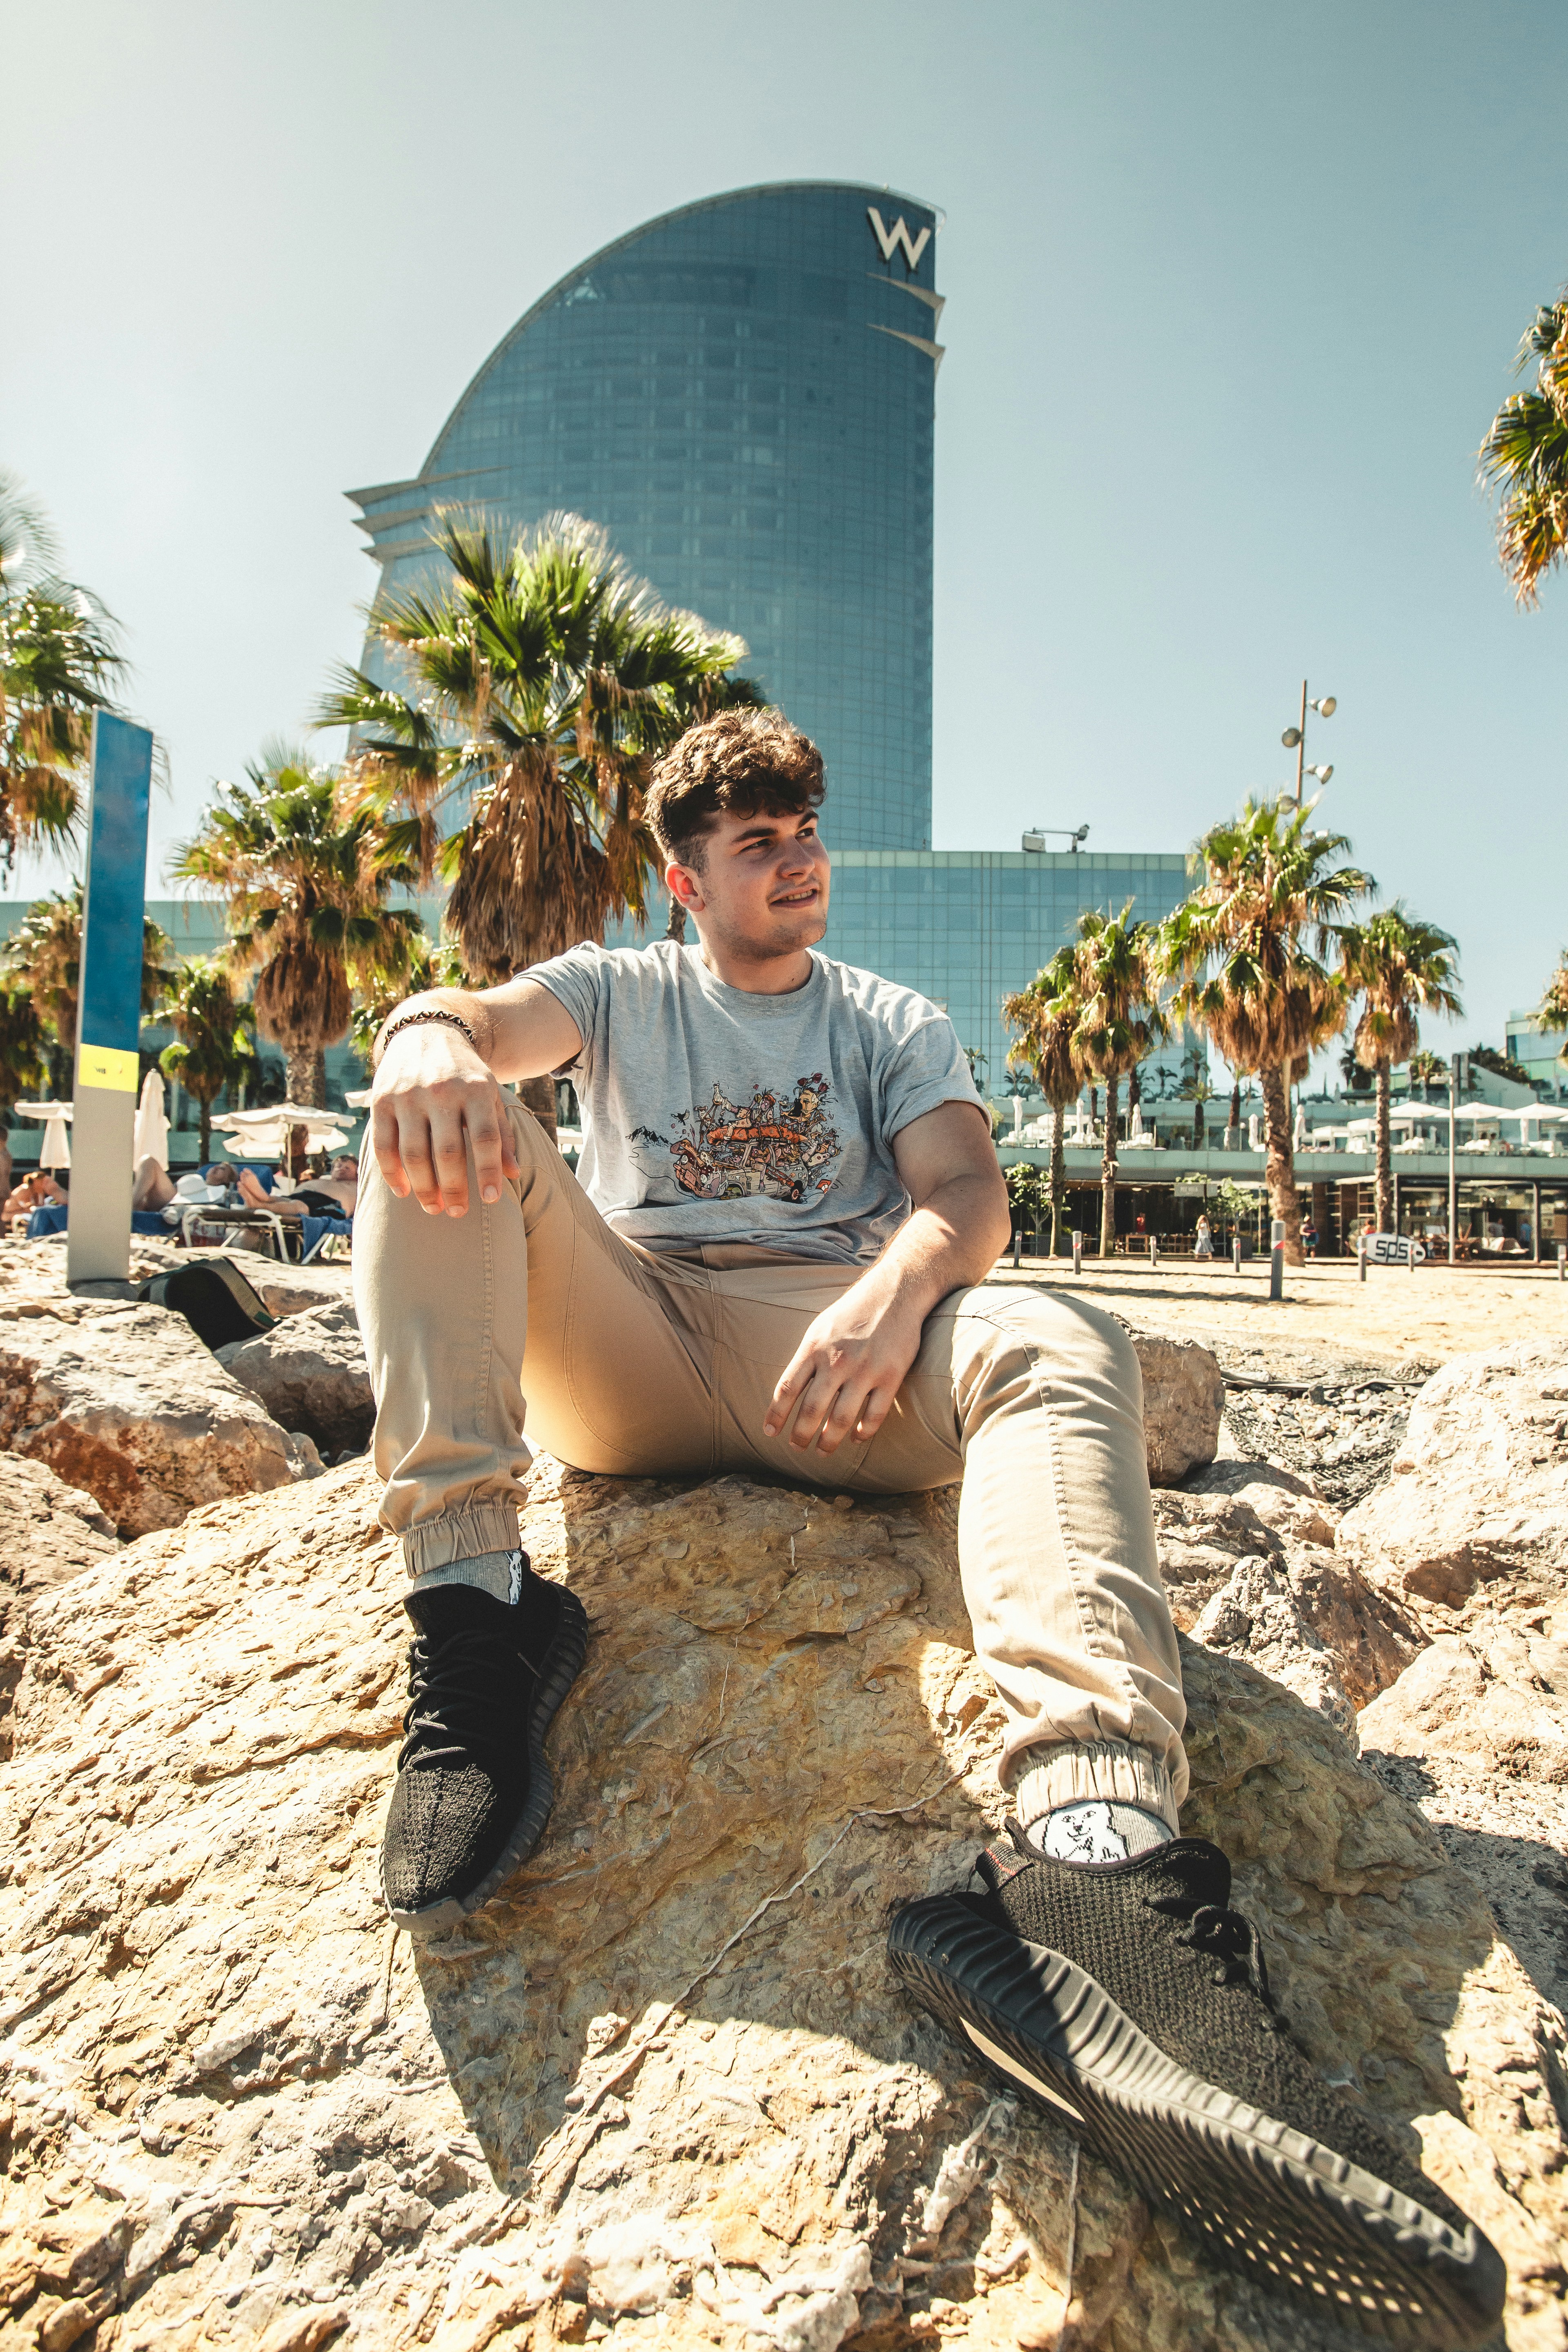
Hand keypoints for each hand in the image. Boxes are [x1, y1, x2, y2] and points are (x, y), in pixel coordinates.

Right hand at [371, 1023, 520, 1216]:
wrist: (426, 1033)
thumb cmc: (465, 1074)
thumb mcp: (490, 1094)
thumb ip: (501, 1133)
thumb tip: (513, 1174)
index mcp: (475, 1089)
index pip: (485, 1137)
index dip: (488, 1171)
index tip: (492, 1200)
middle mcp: (441, 1091)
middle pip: (447, 1151)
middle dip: (453, 1188)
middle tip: (457, 1213)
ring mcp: (407, 1096)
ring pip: (413, 1153)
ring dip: (423, 1187)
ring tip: (433, 1208)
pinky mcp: (381, 1100)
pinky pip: (383, 1145)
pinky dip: (391, 1173)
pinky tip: (403, 1191)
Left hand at [763, 1282, 924, 1455]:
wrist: (894, 1293)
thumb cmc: (852, 1313)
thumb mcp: (820, 1328)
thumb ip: (806, 1358)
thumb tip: (789, 1391)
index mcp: (814, 1347)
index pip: (786, 1389)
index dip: (775, 1415)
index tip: (769, 1433)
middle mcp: (837, 1361)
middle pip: (812, 1409)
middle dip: (801, 1435)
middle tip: (797, 1448)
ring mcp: (865, 1370)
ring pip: (841, 1419)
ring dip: (829, 1441)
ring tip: (823, 1451)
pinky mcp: (891, 1377)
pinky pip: (874, 1415)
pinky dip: (862, 1432)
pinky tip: (855, 1438)